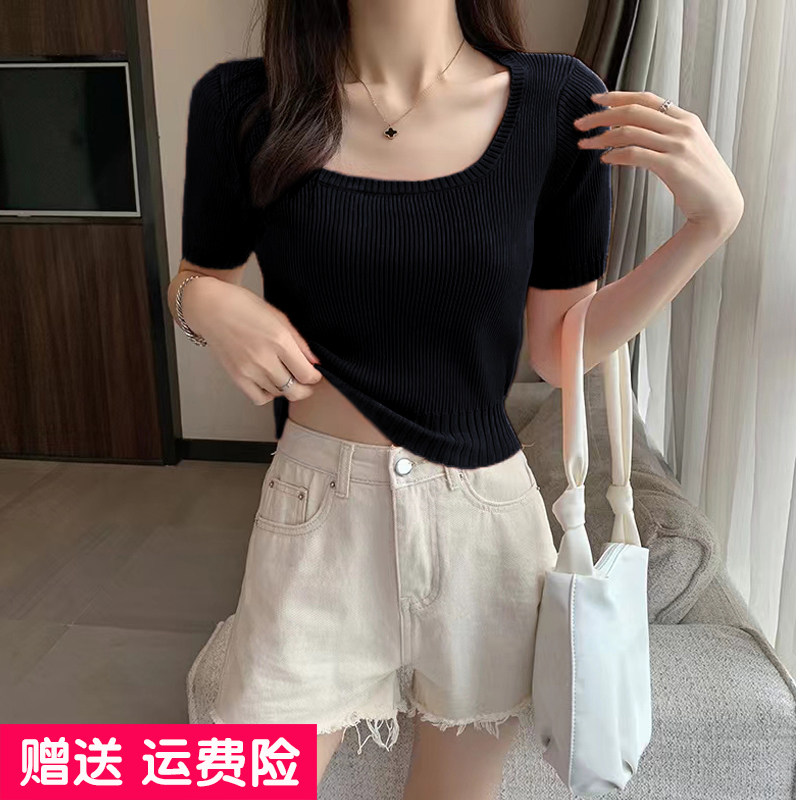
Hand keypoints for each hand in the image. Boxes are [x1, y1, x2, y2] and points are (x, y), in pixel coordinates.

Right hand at [180, 276, 322, 405]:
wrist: (210, 307)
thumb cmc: (244, 307)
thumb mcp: (279, 317)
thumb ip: (300, 342)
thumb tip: (314, 363)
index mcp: (279, 340)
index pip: (307, 374)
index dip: (315, 377)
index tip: (314, 374)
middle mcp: (264, 358)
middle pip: (295, 391)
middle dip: (305, 389)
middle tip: (305, 382)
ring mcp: (249, 370)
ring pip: (278, 394)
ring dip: (286, 388)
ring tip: (285, 375)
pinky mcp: (236, 377)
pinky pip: (259, 398)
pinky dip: (268, 395)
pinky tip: (269, 383)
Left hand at [574, 90, 744, 239]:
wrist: (720, 206)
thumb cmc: (699, 181)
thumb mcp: (685, 149)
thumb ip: (665, 136)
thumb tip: (632, 130)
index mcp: (686, 119)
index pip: (646, 99)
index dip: (618, 96)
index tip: (596, 99)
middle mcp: (683, 128)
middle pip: (633, 112)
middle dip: (601, 116)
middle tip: (579, 124)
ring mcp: (679, 146)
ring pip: (630, 132)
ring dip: (602, 138)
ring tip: (584, 144)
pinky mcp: (673, 167)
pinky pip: (635, 154)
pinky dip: (615, 155)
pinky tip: (604, 159)